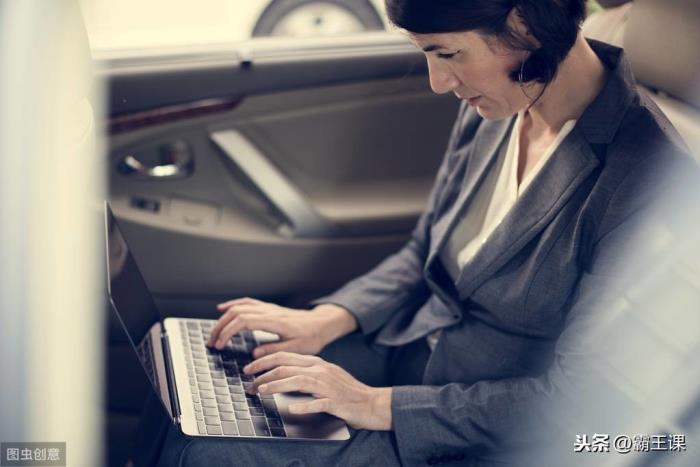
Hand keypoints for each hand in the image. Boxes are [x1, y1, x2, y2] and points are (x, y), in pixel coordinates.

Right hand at [207, 298, 356, 357]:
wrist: (321, 324)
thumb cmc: (311, 337)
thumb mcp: (297, 349)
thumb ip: (275, 350)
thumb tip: (254, 353)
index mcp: (275, 321)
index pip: (244, 321)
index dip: (228, 332)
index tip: (220, 344)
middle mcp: (269, 311)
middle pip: (237, 312)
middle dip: (221, 326)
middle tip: (212, 342)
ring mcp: (268, 308)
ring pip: (240, 307)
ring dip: (224, 318)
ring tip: (214, 332)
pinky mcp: (268, 308)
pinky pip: (247, 303)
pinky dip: (233, 305)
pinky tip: (223, 309)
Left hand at [244, 351, 392, 430]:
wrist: (372, 402)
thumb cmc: (346, 391)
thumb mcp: (325, 375)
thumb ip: (306, 372)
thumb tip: (282, 373)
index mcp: (317, 363)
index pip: (286, 356)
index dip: (265, 361)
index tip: (250, 368)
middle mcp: (321, 371)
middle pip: (288, 367)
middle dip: (264, 374)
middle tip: (250, 383)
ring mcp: (328, 386)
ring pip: (298, 381)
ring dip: (277, 386)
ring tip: (261, 391)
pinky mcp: (335, 402)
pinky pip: (317, 403)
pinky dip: (303, 405)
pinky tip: (291, 408)